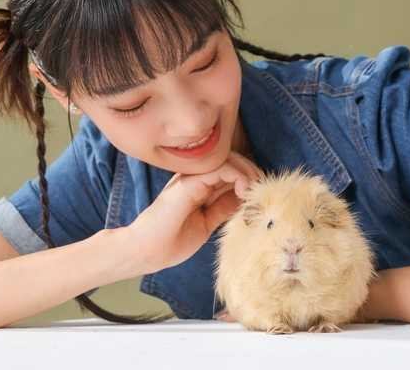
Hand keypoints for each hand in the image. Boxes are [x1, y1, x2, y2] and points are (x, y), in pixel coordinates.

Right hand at [127, 151, 264, 274]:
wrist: (146, 251)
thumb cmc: (171, 242)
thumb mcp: (206, 224)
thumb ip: (222, 209)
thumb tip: (246, 200)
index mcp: (197, 186)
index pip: (229, 171)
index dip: (249, 179)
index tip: (260, 196)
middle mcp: (194, 177)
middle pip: (231, 161)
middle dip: (252, 173)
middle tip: (263, 191)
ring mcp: (190, 177)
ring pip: (227, 159)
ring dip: (249, 172)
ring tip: (255, 190)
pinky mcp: (188, 182)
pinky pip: (219, 167)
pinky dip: (238, 175)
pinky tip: (244, 191)